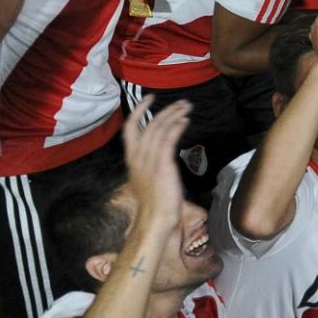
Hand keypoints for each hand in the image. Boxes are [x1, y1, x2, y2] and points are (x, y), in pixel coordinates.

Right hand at [123, 97, 192, 232]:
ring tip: (187, 107)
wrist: (155, 219)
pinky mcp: (162, 165)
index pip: (129, 128)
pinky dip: (176, 127)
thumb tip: (160, 151)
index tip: (149, 98)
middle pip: (149, 124)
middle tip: (182, 102)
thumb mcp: (146, 177)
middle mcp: (138, 157)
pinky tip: (185, 121)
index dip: (138, 110)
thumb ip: (149, 162)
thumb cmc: (155, 201)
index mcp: (132, 158)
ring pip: (159, 129)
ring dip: (174, 115)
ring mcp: (149, 161)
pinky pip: (168, 139)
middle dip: (166, 110)